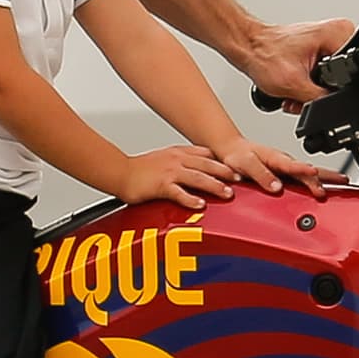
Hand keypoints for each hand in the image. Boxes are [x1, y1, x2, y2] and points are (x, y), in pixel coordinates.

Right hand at [117, 145, 239, 209]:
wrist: (119, 172)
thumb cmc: (139, 170)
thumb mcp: (164, 160)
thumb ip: (181, 163)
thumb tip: (196, 169)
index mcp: (178, 153)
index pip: (205, 154)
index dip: (222, 160)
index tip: (235, 167)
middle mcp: (176, 160)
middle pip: (206, 164)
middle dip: (225, 172)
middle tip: (239, 179)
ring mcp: (169, 172)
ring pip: (197, 177)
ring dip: (214, 185)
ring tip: (227, 193)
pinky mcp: (160, 185)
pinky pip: (178, 192)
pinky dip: (190, 199)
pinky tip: (200, 205)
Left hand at [212, 134, 349, 199]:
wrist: (232, 151)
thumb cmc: (238, 156)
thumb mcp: (244, 164)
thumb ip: (260, 175)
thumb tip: (277, 187)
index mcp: (275, 158)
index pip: (293, 166)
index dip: (304, 171)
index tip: (314, 175)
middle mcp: (284, 162)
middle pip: (309, 169)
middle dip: (326, 176)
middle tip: (342, 182)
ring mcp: (287, 167)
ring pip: (310, 172)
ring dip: (327, 177)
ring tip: (343, 183)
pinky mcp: (286, 172)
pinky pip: (304, 176)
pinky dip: (318, 180)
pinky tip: (326, 186)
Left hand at [242, 16, 353, 111]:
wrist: (248, 48)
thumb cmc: (263, 55)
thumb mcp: (294, 84)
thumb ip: (319, 100)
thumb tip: (333, 109)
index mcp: (339, 34)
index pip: (349, 72)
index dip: (330, 90)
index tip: (310, 91)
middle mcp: (337, 34)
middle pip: (340, 79)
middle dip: (318, 93)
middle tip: (297, 92)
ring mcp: (327, 42)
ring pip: (330, 81)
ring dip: (311, 92)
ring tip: (292, 90)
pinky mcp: (319, 50)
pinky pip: (322, 76)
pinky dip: (308, 85)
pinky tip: (294, 86)